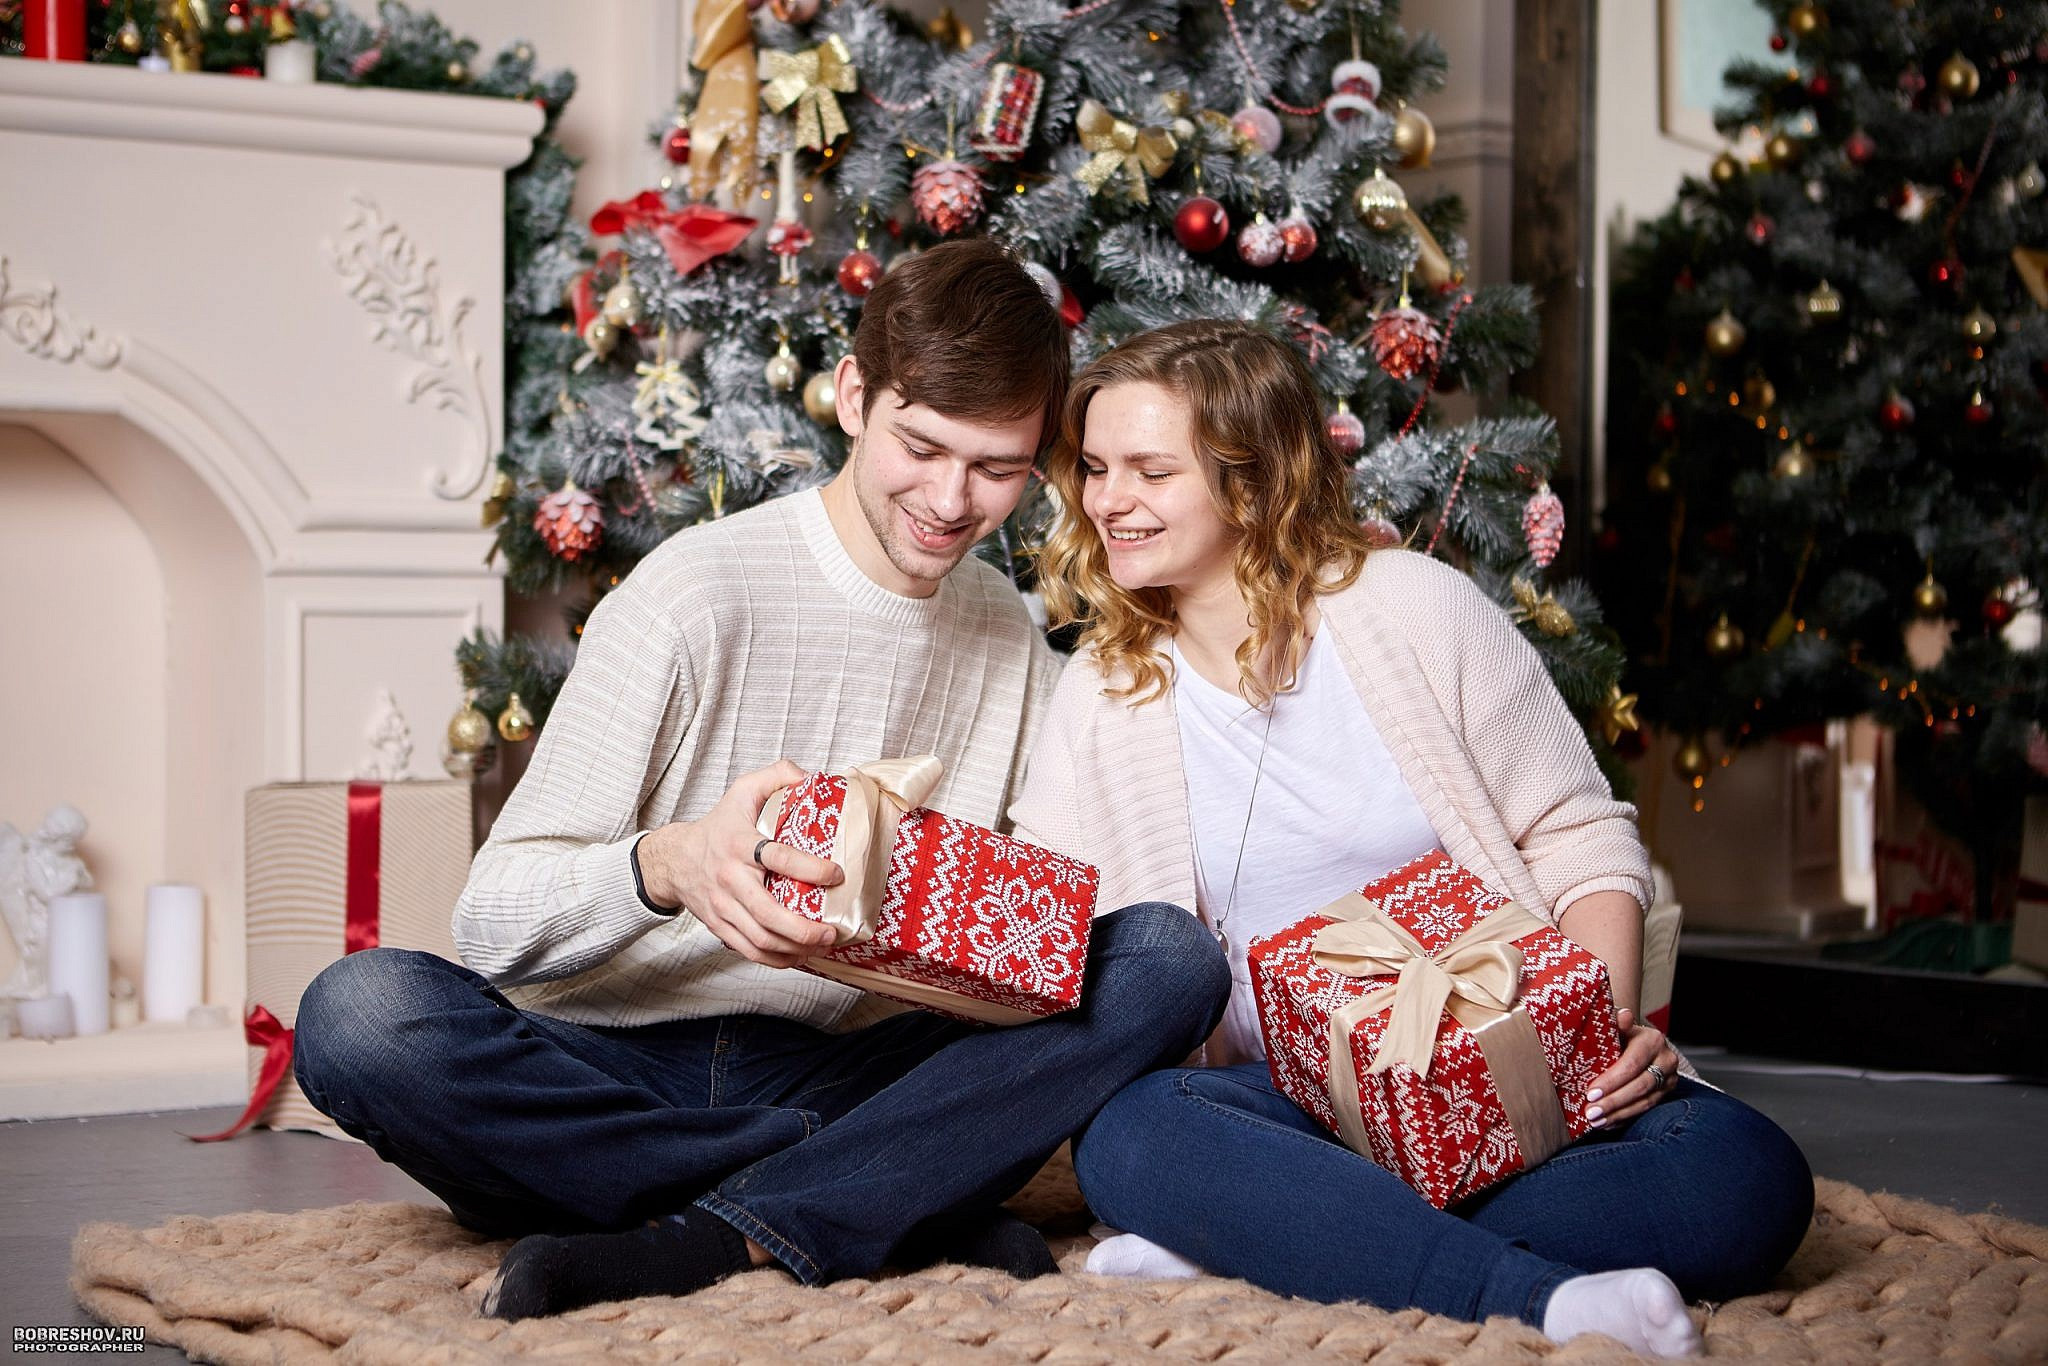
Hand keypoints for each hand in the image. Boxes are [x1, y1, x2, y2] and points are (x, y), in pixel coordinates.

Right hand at [636, 760, 842, 967]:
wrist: (675, 859)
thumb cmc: (718, 826)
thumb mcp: (744, 790)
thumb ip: (778, 775)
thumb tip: (811, 778)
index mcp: (740, 844)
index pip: (779, 858)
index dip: (811, 869)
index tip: (836, 874)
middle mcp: (730, 879)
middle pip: (768, 913)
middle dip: (804, 928)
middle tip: (831, 930)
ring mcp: (723, 907)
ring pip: (760, 939)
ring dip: (794, 948)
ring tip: (820, 945)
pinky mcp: (719, 926)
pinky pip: (749, 950)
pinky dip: (776, 959)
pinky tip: (797, 955)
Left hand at [1584, 1007, 1677, 1128]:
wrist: (1635, 1039)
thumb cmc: (1619, 1032)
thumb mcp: (1615, 1024)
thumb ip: (1616, 1021)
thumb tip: (1623, 1015)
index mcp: (1653, 1040)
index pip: (1631, 1064)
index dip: (1611, 1080)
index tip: (1590, 1093)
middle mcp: (1666, 1060)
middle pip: (1640, 1086)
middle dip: (1613, 1102)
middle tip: (1591, 1112)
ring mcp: (1670, 1078)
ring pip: (1645, 1102)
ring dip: (1618, 1114)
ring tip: (1596, 1121)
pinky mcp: (1666, 1093)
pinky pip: (1646, 1109)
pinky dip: (1625, 1118)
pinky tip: (1608, 1123)